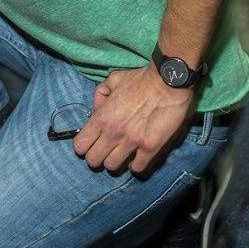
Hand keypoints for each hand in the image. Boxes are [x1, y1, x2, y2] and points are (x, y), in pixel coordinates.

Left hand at [72, 64, 194, 176]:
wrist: (168, 81)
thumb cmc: (141, 79)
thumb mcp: (114, 79)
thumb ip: (100, 94)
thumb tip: (97, 109)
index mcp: (102, 118)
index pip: (80, 145)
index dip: (83, 146)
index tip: (91, 143)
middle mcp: (113, 133)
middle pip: (93, 161)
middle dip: (97, 157)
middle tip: (105, 151)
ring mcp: (131, 142)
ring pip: (112, 166)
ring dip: (116, 161)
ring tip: (122, 154)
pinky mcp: (150, 148)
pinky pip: (137, 168)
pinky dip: (136, 165)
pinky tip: (138, 158)